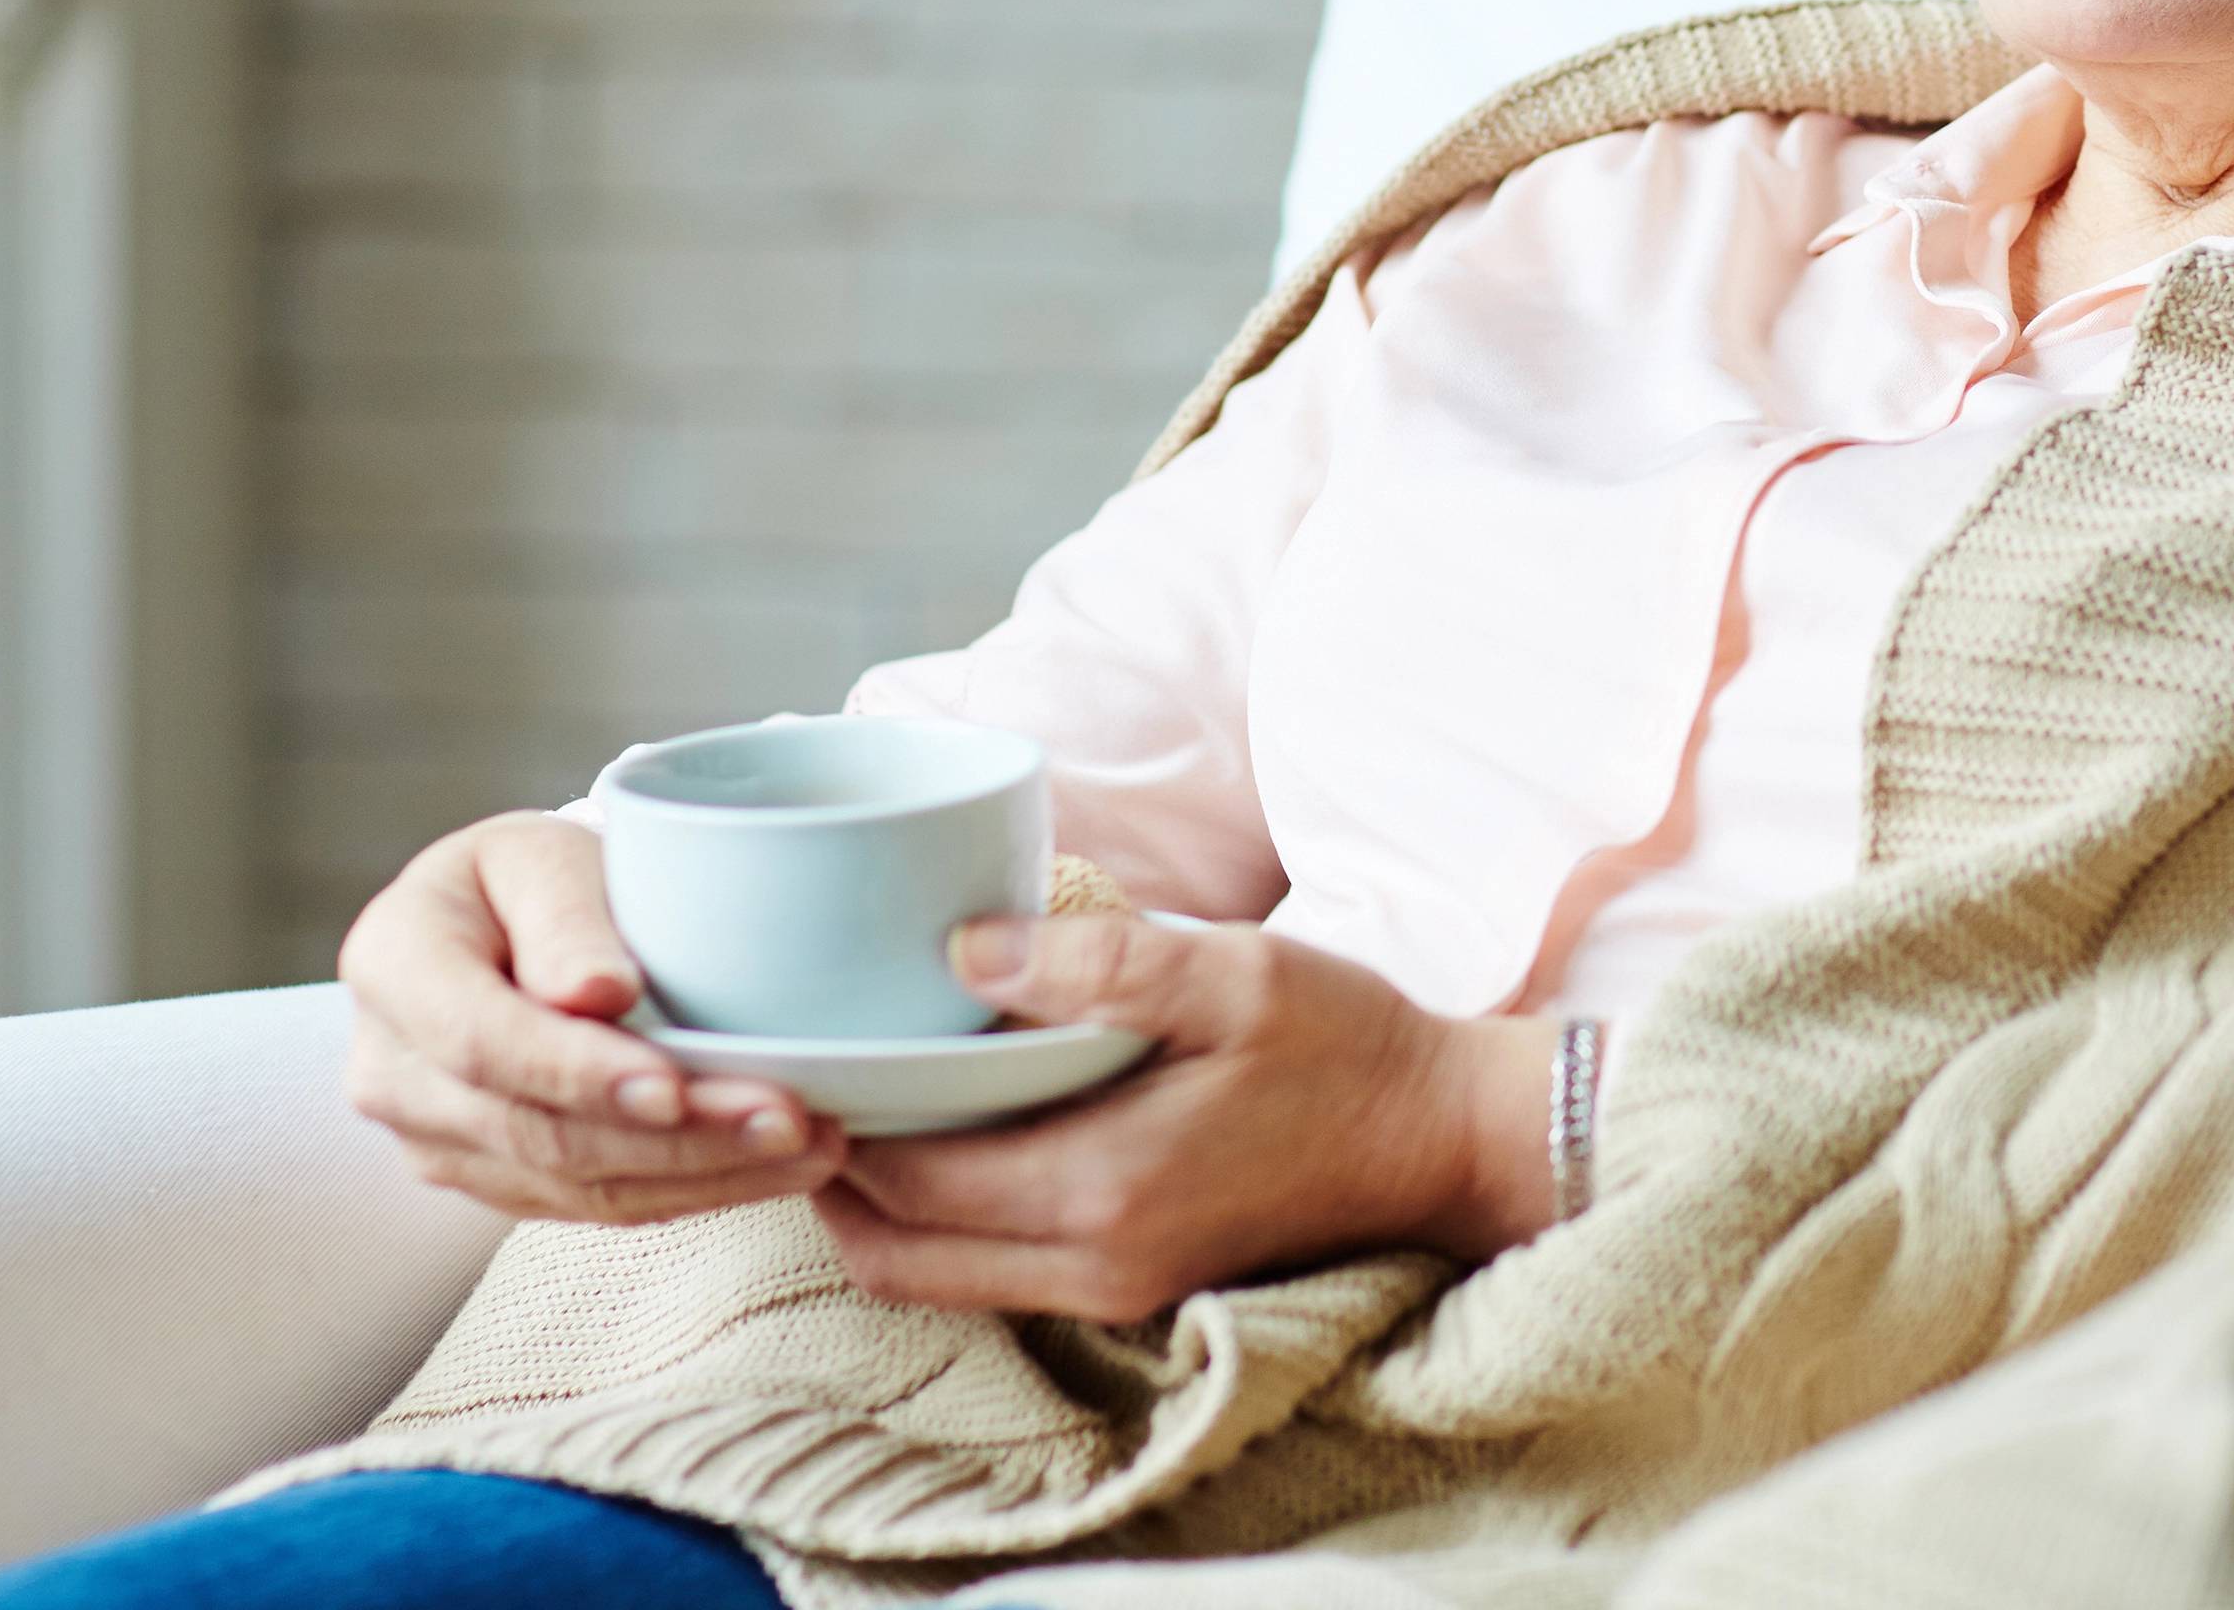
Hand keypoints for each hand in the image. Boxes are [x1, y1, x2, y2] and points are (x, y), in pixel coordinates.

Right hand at [338, 810, 848, 1223]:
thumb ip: (566, 916)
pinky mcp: (493, 1179)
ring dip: (702, 1174)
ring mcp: (436, 1140)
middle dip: (675, 1138)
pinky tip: (770, 1167)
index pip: (482, 1040)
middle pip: (538, 1131)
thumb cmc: (532, 876)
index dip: (578, 1073)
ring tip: (811, 1146)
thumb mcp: (541, 855)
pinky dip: (688, 1190)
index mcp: (395, 963)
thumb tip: (596, 994)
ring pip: (574, 1185)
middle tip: (791, 1122)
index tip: (673, 1086)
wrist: (508, 922)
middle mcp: (393, 1070)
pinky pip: (592, 1205)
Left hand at [812, 913, 1555, 1324]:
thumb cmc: (1347, 1044)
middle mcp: (1093, 1262)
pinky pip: (988, 1270)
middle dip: (827, 1171)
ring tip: (859, 1098)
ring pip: (931, 1272)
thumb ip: (1098, 963)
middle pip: (893, 1249)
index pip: (906, 1178)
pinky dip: (937, 1217)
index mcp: (1104, 1186)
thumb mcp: (1234, 974)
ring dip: (877, 1199)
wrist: (1442, 1140)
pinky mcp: (1129, 1285)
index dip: (829, 1121)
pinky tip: (943, 1132)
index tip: (791, 1048)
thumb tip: (962, 947)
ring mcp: (1111, 1287)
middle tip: (802, 1077)